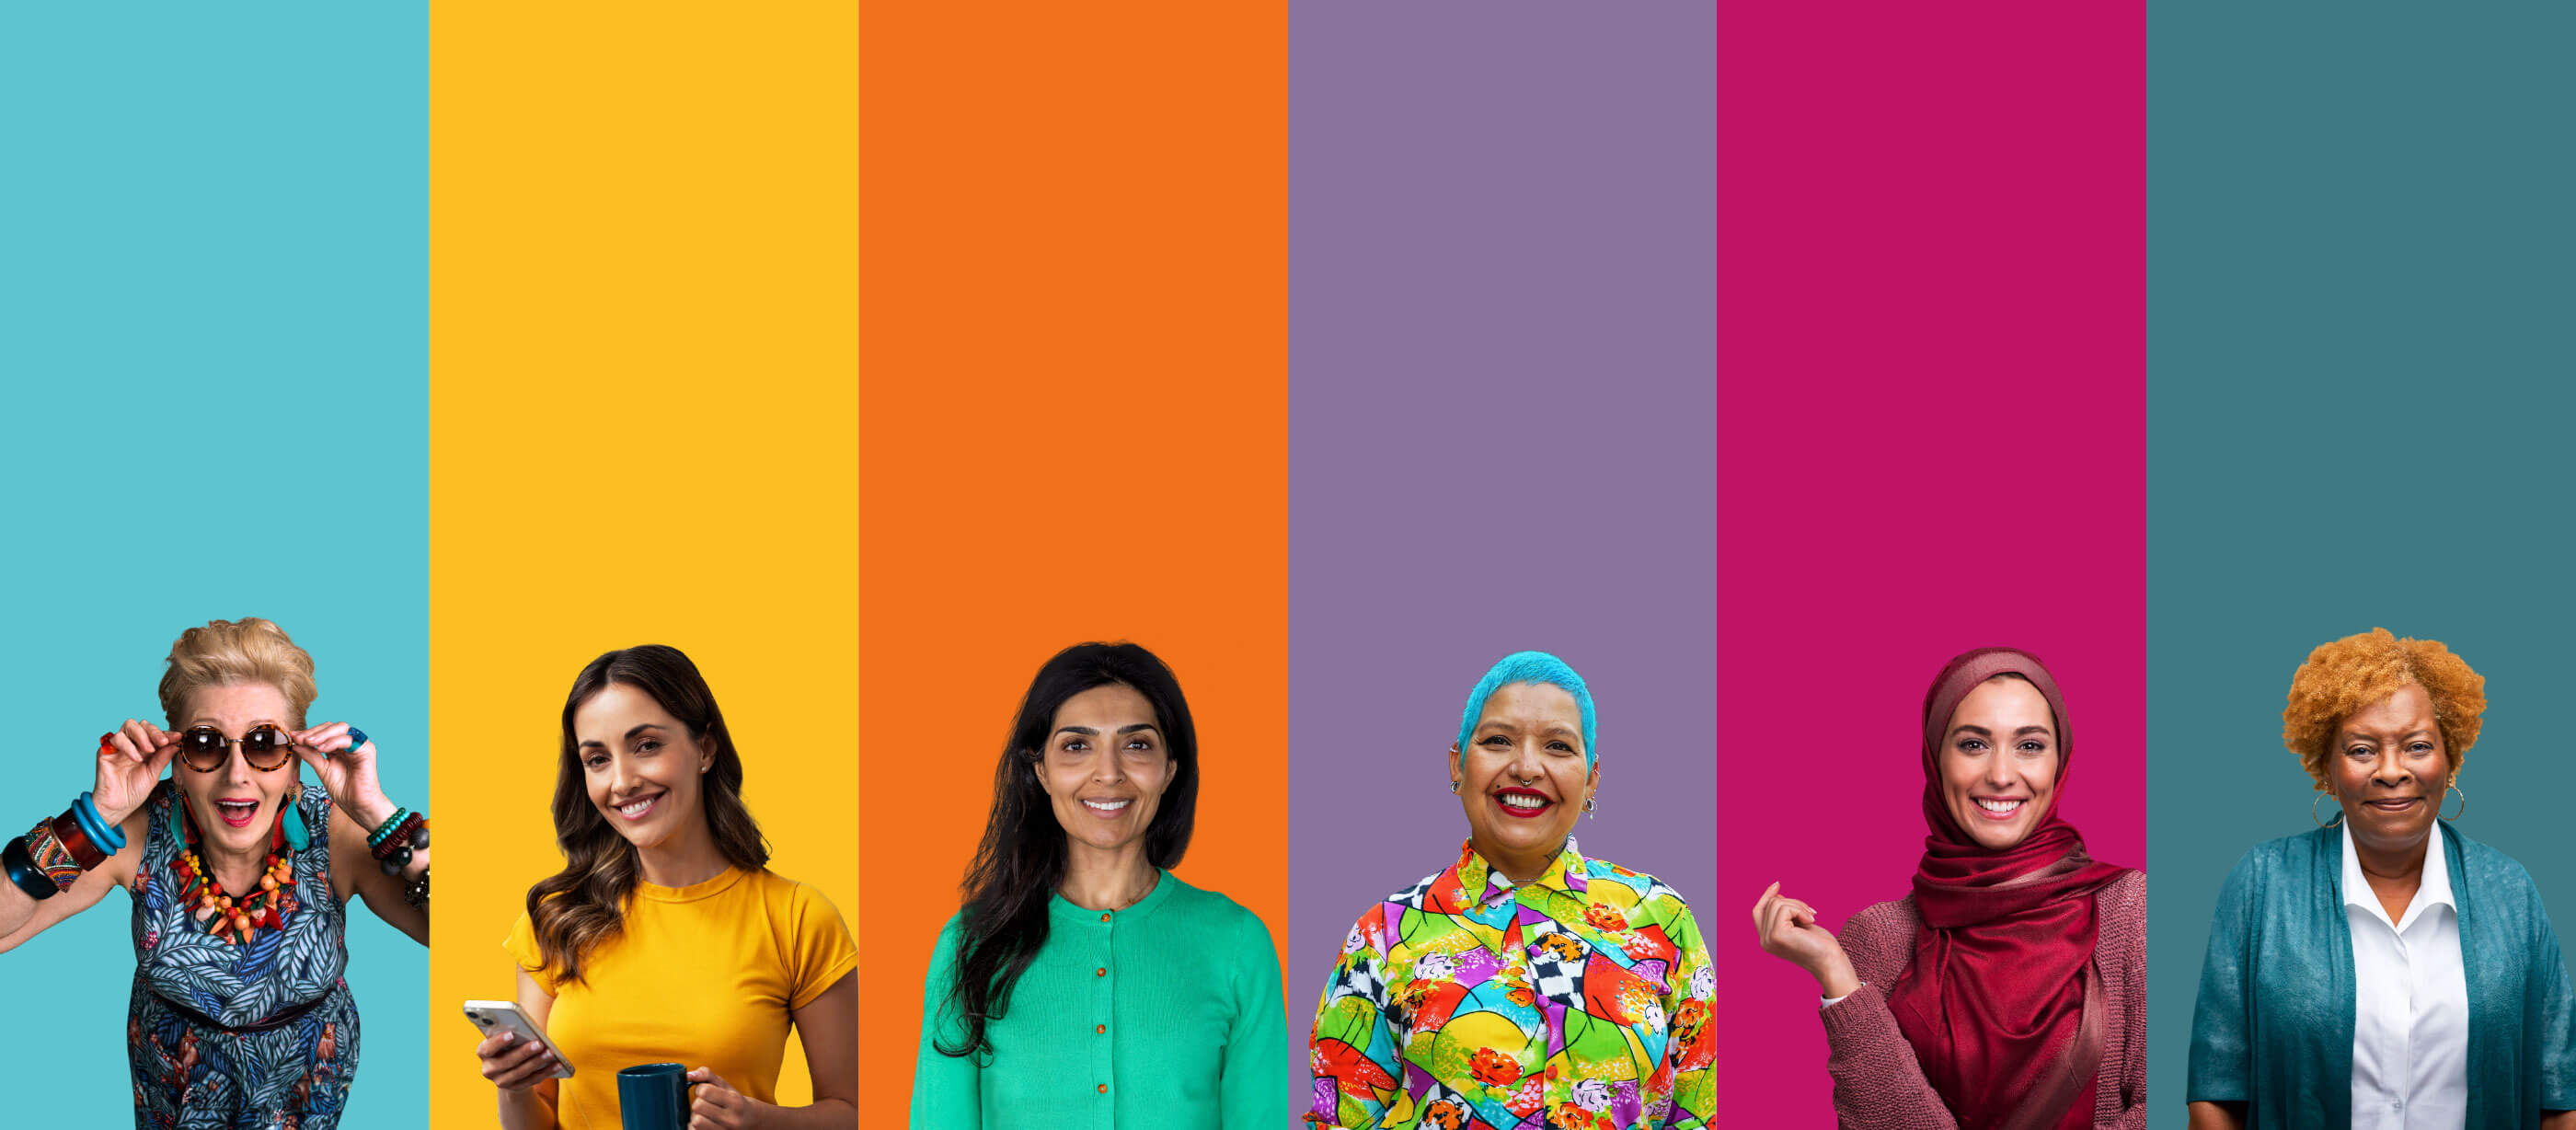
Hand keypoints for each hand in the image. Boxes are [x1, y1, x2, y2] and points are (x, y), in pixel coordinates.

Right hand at [97, 720, 178, 825]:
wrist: (118, 806)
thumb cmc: (135, 791)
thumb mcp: (154, 774)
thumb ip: (163, 758)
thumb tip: (177, 743)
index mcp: (145, 749)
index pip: (155, 734)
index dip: (167, 734)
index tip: (178, 737)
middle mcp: (132, 744)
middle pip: (142, 724)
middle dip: (155, 731)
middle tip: (163, 742)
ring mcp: (118, 747)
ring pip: (129, 726)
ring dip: (142, 735)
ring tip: (150, 750)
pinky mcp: (105, 752)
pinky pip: (116, 739)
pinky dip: (128, 746)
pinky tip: (136, 758)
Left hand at [293, 722, 393, 827]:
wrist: (356, 804)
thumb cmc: (343, 790)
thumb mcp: (322, 769)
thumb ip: (311, 756)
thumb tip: (296, 743)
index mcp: (339, 747)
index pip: (324, 732)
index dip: (308, 733)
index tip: (293, 737)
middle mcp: (350, 743)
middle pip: (332, 726)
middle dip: (314, 731)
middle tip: (299, 738)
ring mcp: (359, 745)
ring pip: (341, 728)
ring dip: (322, 734)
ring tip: (308, 742)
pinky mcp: (366, 750)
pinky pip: (349, 739)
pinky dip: (333, 742)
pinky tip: (321, 749)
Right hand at [476, 1031, 559, 1093]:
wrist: (510, 1065)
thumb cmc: (510, 1042)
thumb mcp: (507, 1036)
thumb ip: (512, 1031)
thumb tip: (528, 1028)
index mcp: (483, 1052)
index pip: (487, 1048)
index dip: (498, 1042)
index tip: (512, 1033)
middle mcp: (488, 1069)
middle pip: (506, 1062)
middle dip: (524, 1052)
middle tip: (539, 1043)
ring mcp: (501, 1081)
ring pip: (520, 1073)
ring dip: (537, 1062)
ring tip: (551, 1053)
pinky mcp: (515, 1088)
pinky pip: (532, 1081)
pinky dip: (546, 1072)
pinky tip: (558, 1064)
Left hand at [687, 1067, 767, 1128]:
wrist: (750, 1121)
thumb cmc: (734, 1101)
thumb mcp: (725, 1086)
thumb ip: (707, 1075)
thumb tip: (689, 1075)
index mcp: (734, 1101)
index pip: (705, 1091)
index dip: (700, 1089)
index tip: (705, 1091)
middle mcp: (731, 1119)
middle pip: (698, 1106)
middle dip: (698, 1103)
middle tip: (705, 1104)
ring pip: (695, 1122)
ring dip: (696, 1117)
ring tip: (704, 1115)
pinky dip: (694, 1127)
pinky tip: (704, 1124)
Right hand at [1751, 881, 1859, 998]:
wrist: (1831, 961)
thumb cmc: (1819, 944)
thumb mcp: (1798, 924)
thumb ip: (1784, 914)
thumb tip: (1776, 894)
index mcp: (1767, 940)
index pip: (1757, 912)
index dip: (1766, 896)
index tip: (1777, 884)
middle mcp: (1764, 941)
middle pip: (1770, 904)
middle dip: (1793, 902)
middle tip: (1811, 913)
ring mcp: (1769, 939)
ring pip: (1777, 903)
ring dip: (1799, 906)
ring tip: (1811, 919)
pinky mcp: (1777, 934)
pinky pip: (1785, 908)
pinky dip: (1801, 910)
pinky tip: (1811, 921)